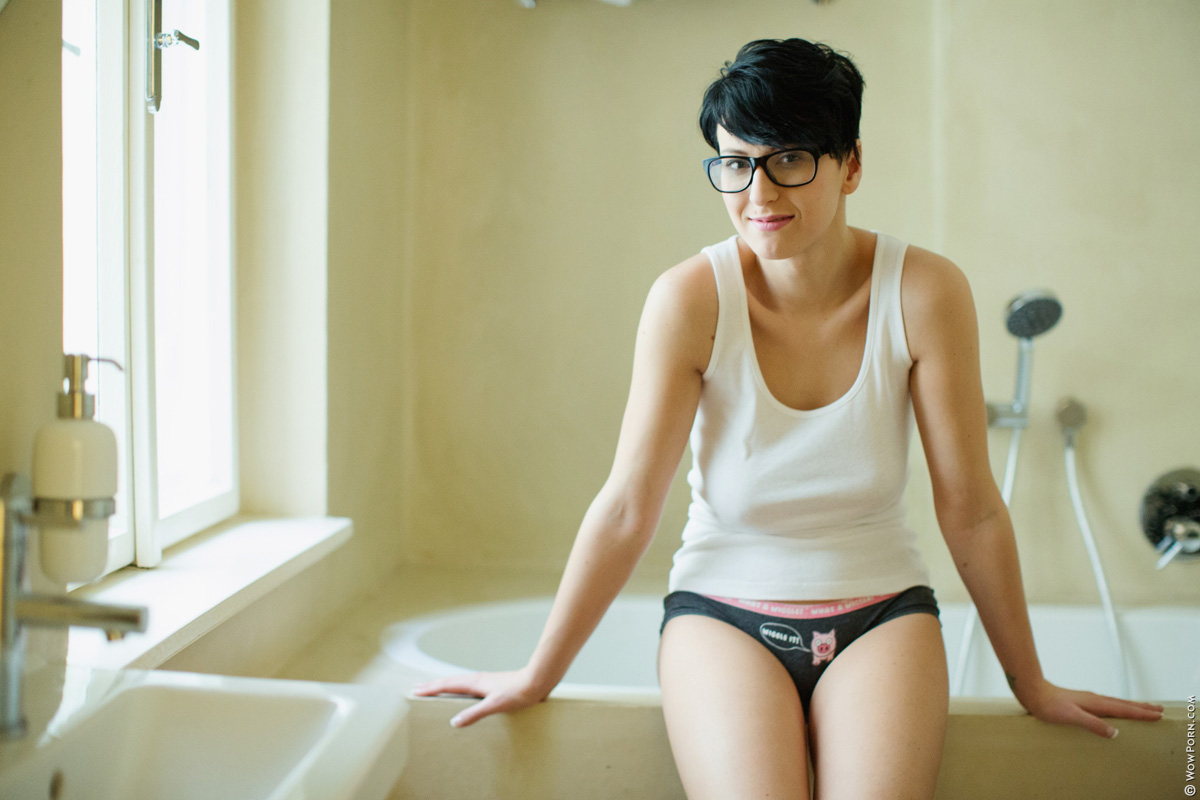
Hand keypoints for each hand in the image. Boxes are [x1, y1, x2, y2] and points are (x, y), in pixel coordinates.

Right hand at [410, 667, 551, 727]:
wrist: (537, 681)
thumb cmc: (518, 693)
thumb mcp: (495, 705)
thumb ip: (475, 714)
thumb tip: (454, 722)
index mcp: (475, 683)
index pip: (447, 685)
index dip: (431, 688)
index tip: (415, 690)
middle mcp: (478, 679)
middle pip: (450, 681)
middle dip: (433, 685)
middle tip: (417, 687)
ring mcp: (485, 681)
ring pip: (458, 681)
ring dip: (444, 684)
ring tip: (435, 688)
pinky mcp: (492, 684)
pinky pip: (468, 685)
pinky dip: (457, 687)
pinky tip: (462, 693)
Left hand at [1014, 677, 1164, 737]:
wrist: (1032, 692)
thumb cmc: (1049, 706)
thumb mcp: (1071, 717)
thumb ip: (1093, 724)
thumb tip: (1115, 732)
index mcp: (1095, 703)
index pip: (1123, 709)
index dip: (1141, 713)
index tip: (1157, 715)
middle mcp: (1094, 699)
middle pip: (1123, 703)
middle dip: (1142, 707)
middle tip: (1159, 709)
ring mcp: (1088, 699)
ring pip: (1115, 702)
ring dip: (1131, 705)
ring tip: (1143, 707)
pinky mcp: (1081, 701)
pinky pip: (1106, 703)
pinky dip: (1117, 706)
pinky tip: (1113, 709)